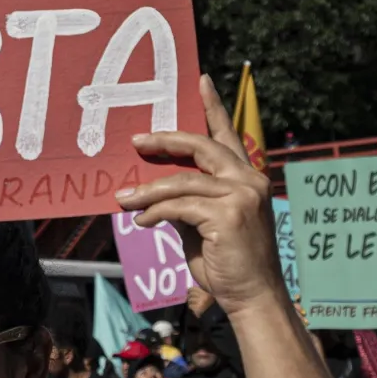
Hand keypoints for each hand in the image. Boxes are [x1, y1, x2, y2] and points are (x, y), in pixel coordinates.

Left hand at [116, 76, 284, 317]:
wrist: (253, 298)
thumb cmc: (228, 263)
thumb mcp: (205, 224)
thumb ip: (188, 201)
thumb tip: (152, 189)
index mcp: (247, 178)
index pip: (227, 134)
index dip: (212, 106)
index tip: (199, 79)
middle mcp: (249, 180)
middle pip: (200, 146)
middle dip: (165, 141)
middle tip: (136, 140)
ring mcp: (242, 196)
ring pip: (181, 182)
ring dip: (147, 191)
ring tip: (123, 199)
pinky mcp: (228, 216)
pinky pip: (179, 206)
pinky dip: (155, 212)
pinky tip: (141, 221)